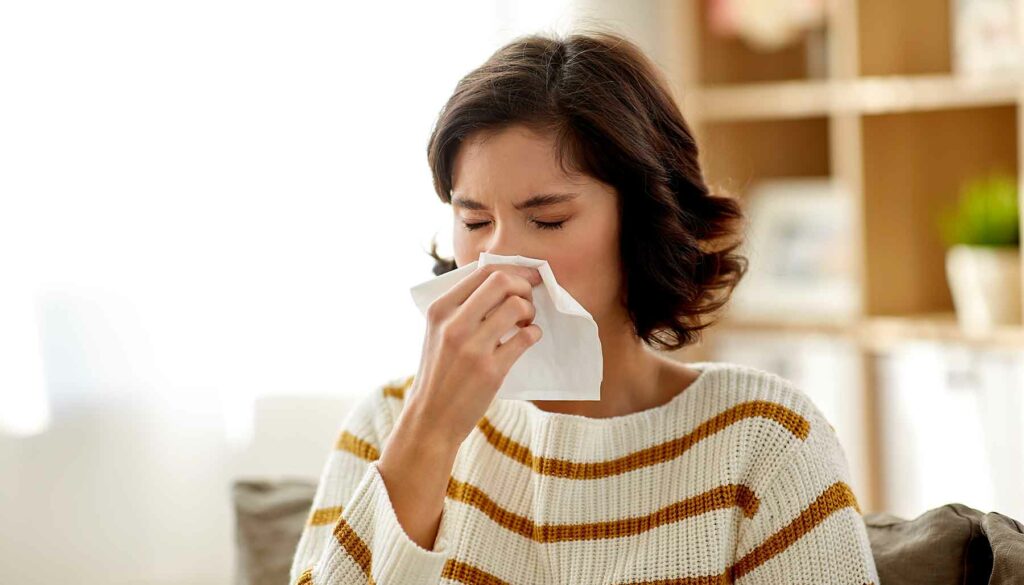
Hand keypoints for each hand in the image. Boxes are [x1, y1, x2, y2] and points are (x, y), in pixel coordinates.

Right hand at [401, 263, 542, 448]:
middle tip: (528, 300)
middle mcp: (454, 324)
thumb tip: (500, 281)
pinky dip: (534, 333)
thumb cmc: (438, 374)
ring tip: (526, 322)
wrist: (430, 419)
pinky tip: (529, 337)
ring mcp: (472, 347)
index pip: (483, 271)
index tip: (526, 278)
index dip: (512, 270)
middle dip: (524, 285)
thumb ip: (461, 308)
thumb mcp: (437, 333)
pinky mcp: (490, 370)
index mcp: (439, 310)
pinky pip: (526, 337)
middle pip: (502, 281)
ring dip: (530, 311)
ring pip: (516, 306)